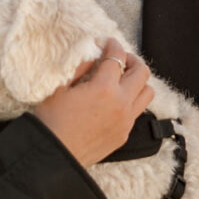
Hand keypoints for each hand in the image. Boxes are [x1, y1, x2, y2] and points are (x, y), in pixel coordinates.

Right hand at [30, 40, 153, 166]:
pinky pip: (137, 112)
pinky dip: (131, 101)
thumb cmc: (51, 120)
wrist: (54, 156)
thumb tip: (94, 57)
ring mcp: (125, 121)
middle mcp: (121, 103)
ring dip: (137, 82)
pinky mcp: (123, 134)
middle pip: (142, 72)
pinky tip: (115, 101)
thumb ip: (81, 68)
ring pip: (147, 93)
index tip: (108, 43)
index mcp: (104, 88)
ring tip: (122, 80)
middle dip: (132, 60)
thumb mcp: (60, 87)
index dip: (113, 45)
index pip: (117, 57)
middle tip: (119, 59)